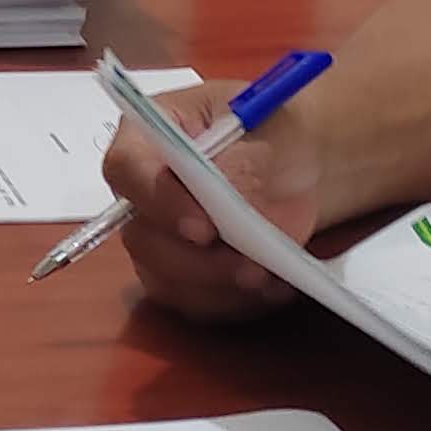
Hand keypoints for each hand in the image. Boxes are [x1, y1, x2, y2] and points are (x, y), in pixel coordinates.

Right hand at [100, 85, 314, 320]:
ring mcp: (157, 235)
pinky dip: (234, 301)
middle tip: (249, 268)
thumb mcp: (273, 129)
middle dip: (197, 261)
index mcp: (150, 133)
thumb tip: (225, 201)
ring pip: (164, 277)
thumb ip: (244, 163)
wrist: (302, 162)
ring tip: (270, 278)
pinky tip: (273, 287)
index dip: (160, 202)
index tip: (204, 230)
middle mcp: (142, 188)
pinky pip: (193, 300)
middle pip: (142, 236)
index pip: (128, 169)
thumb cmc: (276, 131)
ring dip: (217, 286)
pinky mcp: (181, 272)